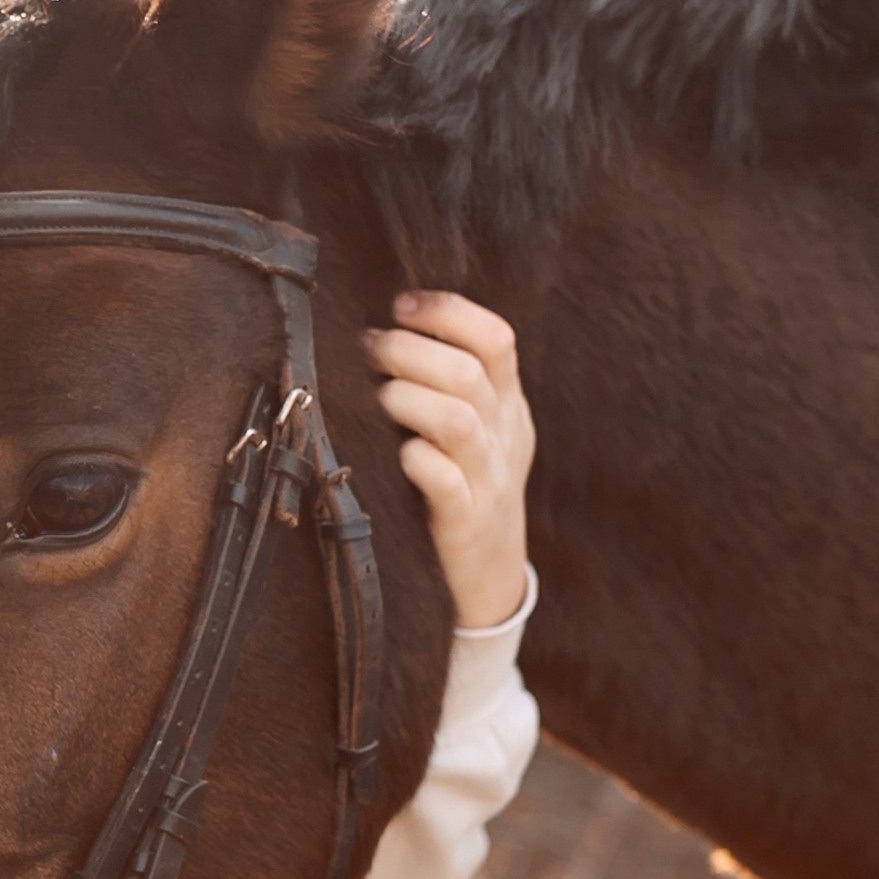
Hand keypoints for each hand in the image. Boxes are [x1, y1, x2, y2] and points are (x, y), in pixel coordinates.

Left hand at [363, 289, 533, 628]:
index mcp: (509, 403)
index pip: (497, 338)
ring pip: (457, 420)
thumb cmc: (467, 482)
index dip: (448, 312)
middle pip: (468, 372)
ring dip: (405, 398)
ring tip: (377, 397)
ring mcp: (488, 480)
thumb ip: (451, 379)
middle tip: (370, 349)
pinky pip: (445, 482)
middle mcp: (505, 435)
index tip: (400, 305)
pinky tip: (396, 453)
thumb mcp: (479, 427)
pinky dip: (416, 460)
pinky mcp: (465, 522)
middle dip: (409, 350)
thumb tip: (386, 323)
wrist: (492, 573)